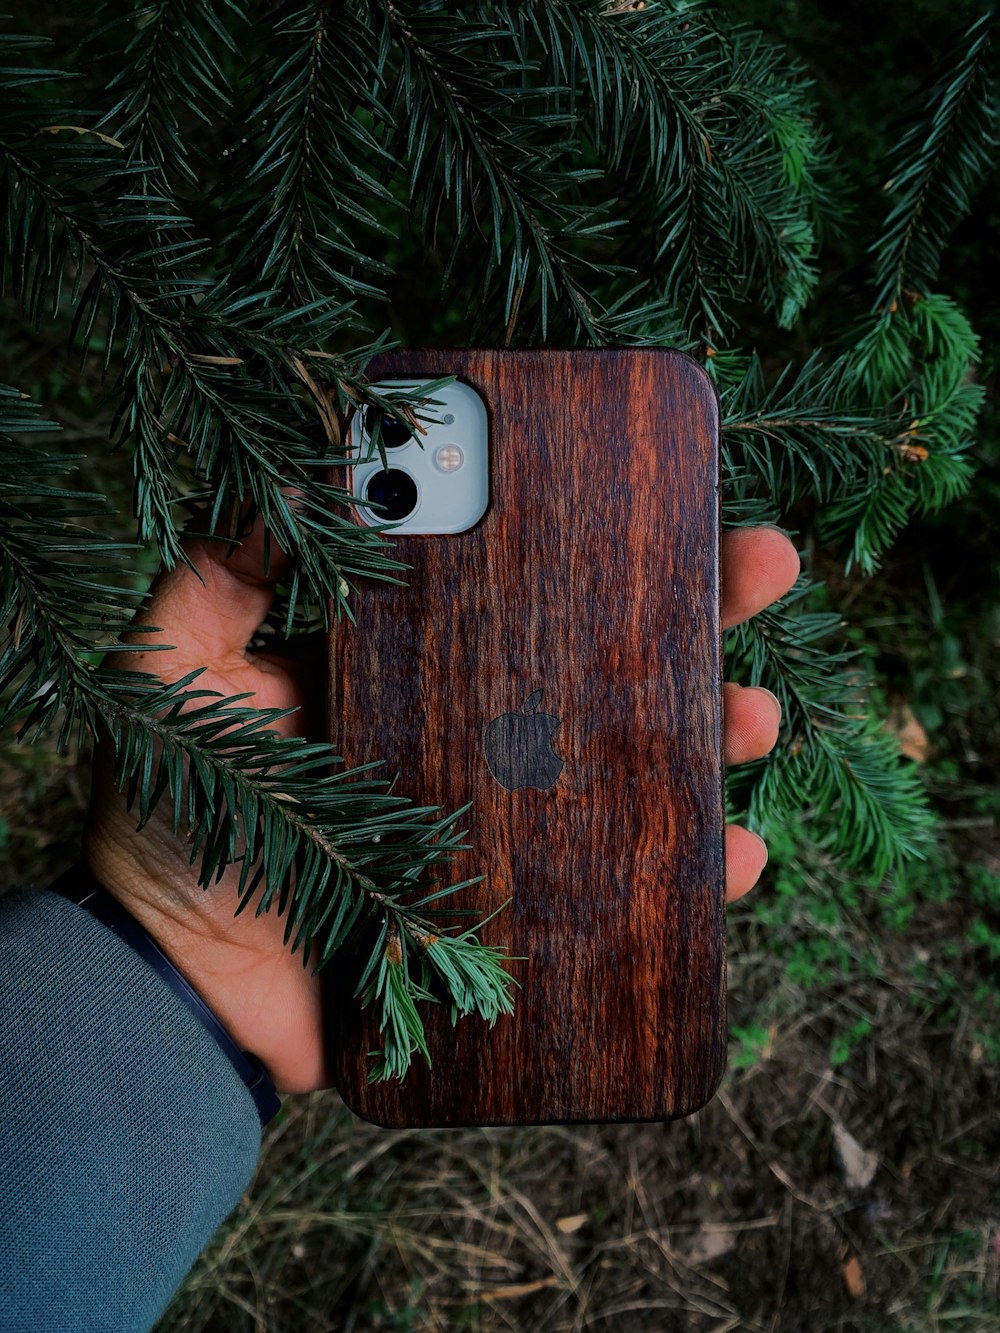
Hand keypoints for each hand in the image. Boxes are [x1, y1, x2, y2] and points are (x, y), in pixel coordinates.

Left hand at [83, 519, 797, 1095]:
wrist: (177, 990)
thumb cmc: (172, 822)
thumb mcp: (175, 670)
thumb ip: (219, 576)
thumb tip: (295, 475)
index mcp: (411, 667)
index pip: (517, 583)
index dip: (591, 538)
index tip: (661, 492)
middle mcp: (472, 734)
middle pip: (602, 659)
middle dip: (694, 609)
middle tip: (764, 564)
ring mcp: (504, 822)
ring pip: (636, 762)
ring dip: (712, 731)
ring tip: (754, 715)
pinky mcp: (518, 912)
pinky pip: (624, 883)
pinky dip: (691, 873)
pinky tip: (735, 856)